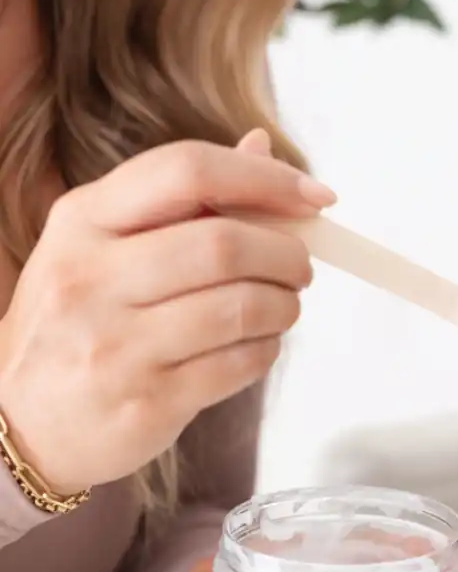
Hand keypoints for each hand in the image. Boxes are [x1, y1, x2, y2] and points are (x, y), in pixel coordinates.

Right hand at [0, 130, 335, 494]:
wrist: (23, 423)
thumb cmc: (77, 323)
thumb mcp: (103, 246)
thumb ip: (183, 198)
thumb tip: (262, 148)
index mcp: (81, 221)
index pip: (186, 170)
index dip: (264, 178)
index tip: (314, 196)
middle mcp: (90, 278)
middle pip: (224, 244)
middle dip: (285, 253)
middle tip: (299, 266)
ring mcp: (114, 345)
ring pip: (240, 308)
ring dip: (282, 306)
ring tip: (281, 307)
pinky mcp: (145, 402)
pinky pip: (238, 365)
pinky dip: (265, 350)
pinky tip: (255, 345)